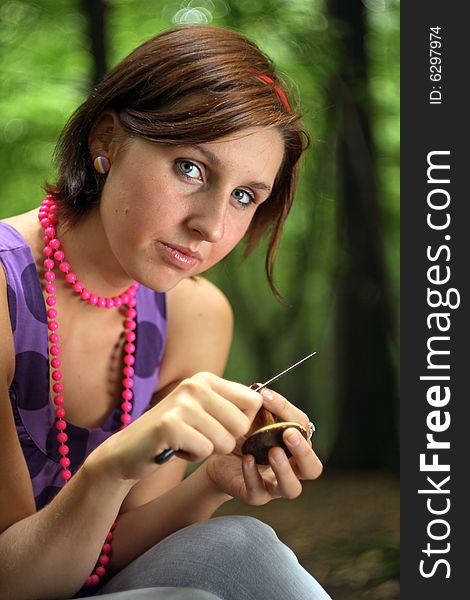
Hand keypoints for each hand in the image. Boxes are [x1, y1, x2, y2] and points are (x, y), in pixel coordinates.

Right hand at [89, 372, 262, 481]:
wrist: (128, 451)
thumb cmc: (173, 434)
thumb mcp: (202, 411)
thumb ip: (230, 407)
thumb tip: (266, 407)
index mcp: (206, 379)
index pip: (253, 400)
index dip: (244, 423)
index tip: (223, 428)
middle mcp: (196, 384)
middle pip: (242, 423)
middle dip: (225, 440)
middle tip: (199, 436)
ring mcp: (183, 402)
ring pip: (225, 440)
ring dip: (207, 449)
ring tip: (186, 441)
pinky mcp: (171, 424)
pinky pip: (205, 450)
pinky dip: (193, 455)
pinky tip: (176, 447)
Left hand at [204, 388, 322, 504]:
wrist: (216, 456)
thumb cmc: (241, 434)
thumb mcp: (251, 418)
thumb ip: (260, 406)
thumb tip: (261, 390)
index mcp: (295, 445)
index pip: (304, 428)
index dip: (288, 411)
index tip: (266, 396)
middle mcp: (291, 468)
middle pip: (313, 468)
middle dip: (304, 451)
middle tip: (289, 434)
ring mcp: (274, 485)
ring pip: (292, 488)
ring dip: (285, 469)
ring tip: (273, 452)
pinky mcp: (255, 496)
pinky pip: (259, 492)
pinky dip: (253, 475)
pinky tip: (246, 459)